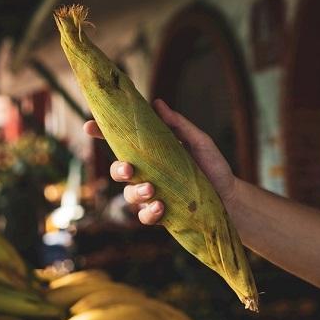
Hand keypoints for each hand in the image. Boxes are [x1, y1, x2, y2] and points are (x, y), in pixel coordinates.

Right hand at [83, 99, 236, 224]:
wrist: (230, 196)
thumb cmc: (212, 166)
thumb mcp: (198, 141)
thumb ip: (178, 125)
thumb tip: (157, 103)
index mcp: (149, 153)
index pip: (120, 143)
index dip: (101, 134)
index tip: (89, 126)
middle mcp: (145, 173)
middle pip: (117, 171)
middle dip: (117, 170)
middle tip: (128, 168)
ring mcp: (150, 195)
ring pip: (127, 195)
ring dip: (135, 192)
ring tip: (151, 189)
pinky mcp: (160, 214)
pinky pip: (144, 216)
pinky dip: (149, 213)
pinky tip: (161, 206)